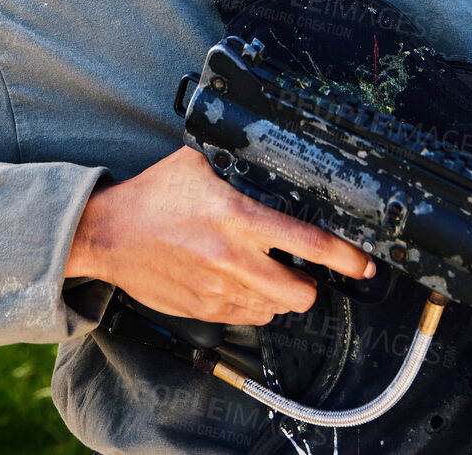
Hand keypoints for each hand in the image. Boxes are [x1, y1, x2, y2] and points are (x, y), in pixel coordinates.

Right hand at [66, 146, 375, 324]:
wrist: (107, 235)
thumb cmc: (154, 196)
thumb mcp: (200, 165)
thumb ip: (241, 166)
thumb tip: (277, 153)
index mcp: (238, 218)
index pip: (309, 244)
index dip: (346, 257)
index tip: (364, 261)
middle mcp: (233, 259)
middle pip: (302, 293)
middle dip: (313, 283)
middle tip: (309, 268)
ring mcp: (219, 290)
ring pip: (277, 308)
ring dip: (282, 294)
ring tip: (268, 270)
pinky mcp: (205, 311)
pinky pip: (249, 318)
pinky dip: (256, 304)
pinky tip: (243, 281)